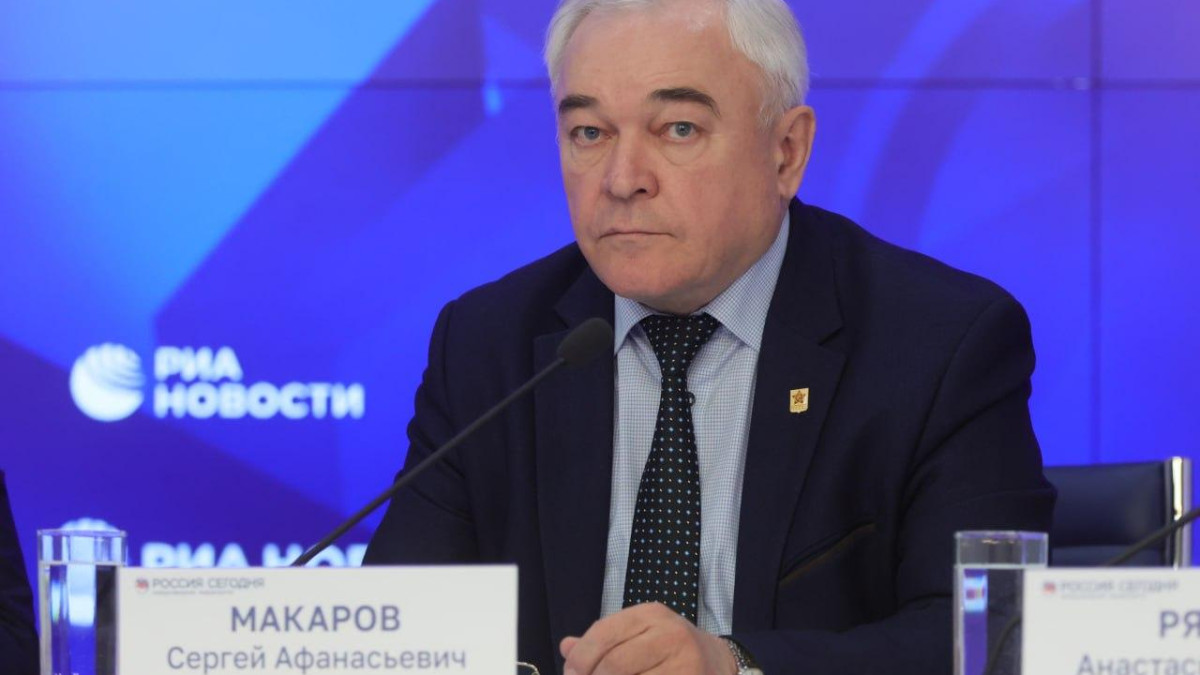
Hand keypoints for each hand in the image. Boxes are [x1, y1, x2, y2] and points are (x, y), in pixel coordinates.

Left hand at [559, 603, 737, 674]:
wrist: (716, 662)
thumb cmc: (669, 649)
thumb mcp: (639, 633)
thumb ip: (603, 641)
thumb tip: (567, 647)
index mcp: (651, 615)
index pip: (604, 633)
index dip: (581, 658)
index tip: (570, 674)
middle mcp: (669, 635)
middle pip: (615, 664)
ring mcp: (684, 663)